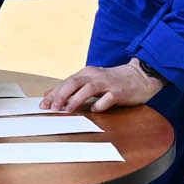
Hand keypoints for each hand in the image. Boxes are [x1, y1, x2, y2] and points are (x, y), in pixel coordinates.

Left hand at [42, 60, 162, 113]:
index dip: (53, 93)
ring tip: (66, 110)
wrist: (141, 76)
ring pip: (88, 89)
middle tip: (51, 108)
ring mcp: (108, 83)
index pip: (66, 82)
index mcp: (87, 73)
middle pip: (74, 83)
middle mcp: (95, 76)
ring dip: (75, 99)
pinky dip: (100, 105)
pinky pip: (108, 99)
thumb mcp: (91, 81)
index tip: (42, 105)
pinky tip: (95, 110)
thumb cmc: (113, 81)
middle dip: (60, 95)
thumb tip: (50, 94)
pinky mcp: (119, 92)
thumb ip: (73, 88)